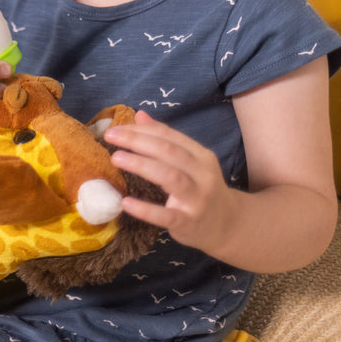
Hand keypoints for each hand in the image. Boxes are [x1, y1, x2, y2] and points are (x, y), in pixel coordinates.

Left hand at [105, 111, 236, 255]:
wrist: (229, 226)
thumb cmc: (201, 189)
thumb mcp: (190, 163)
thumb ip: (166, 140)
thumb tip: (139, 115)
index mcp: (201, 155)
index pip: (168, 136)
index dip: (141, 129)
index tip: (116, 128)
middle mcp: (202, 174)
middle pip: (169, 151)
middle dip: (137, 141)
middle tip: (110, 136)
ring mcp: (197, 199)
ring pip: (170, 177)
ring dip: (141, 165)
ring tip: (116, 158)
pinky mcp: (189, 222)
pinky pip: (166, 215)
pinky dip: (145, 209)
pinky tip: (125, 202)